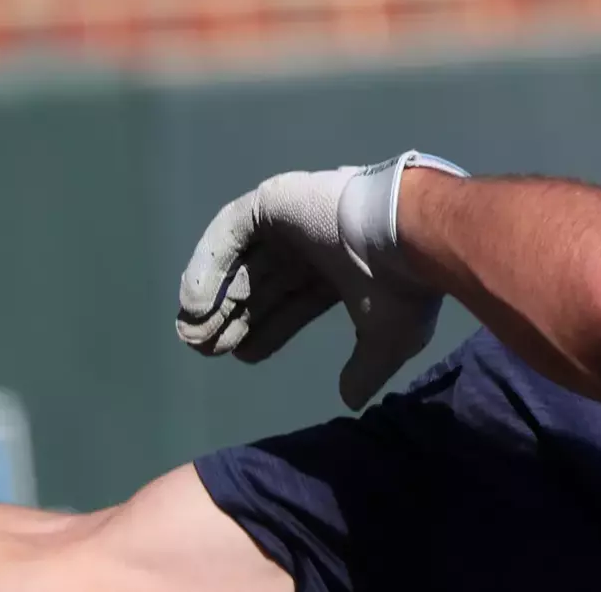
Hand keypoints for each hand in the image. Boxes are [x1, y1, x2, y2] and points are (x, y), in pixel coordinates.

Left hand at [176, 150, 468, 408]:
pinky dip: (207, 266)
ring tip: (193, 332)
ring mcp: (292, 219)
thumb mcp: (390, 340)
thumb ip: (366, 369)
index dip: (267, 329)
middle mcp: (315, 244)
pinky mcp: (273, 200)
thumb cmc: (401, 286)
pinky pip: (229, 232)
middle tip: (206, 348)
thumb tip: (351, 401)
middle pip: (262, 283)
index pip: (294, 302)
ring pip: (241, 260)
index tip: (242, 356)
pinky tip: (194, 304)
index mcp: (342, 271)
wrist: (407, 236)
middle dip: (233, 317)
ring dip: (214, 296)